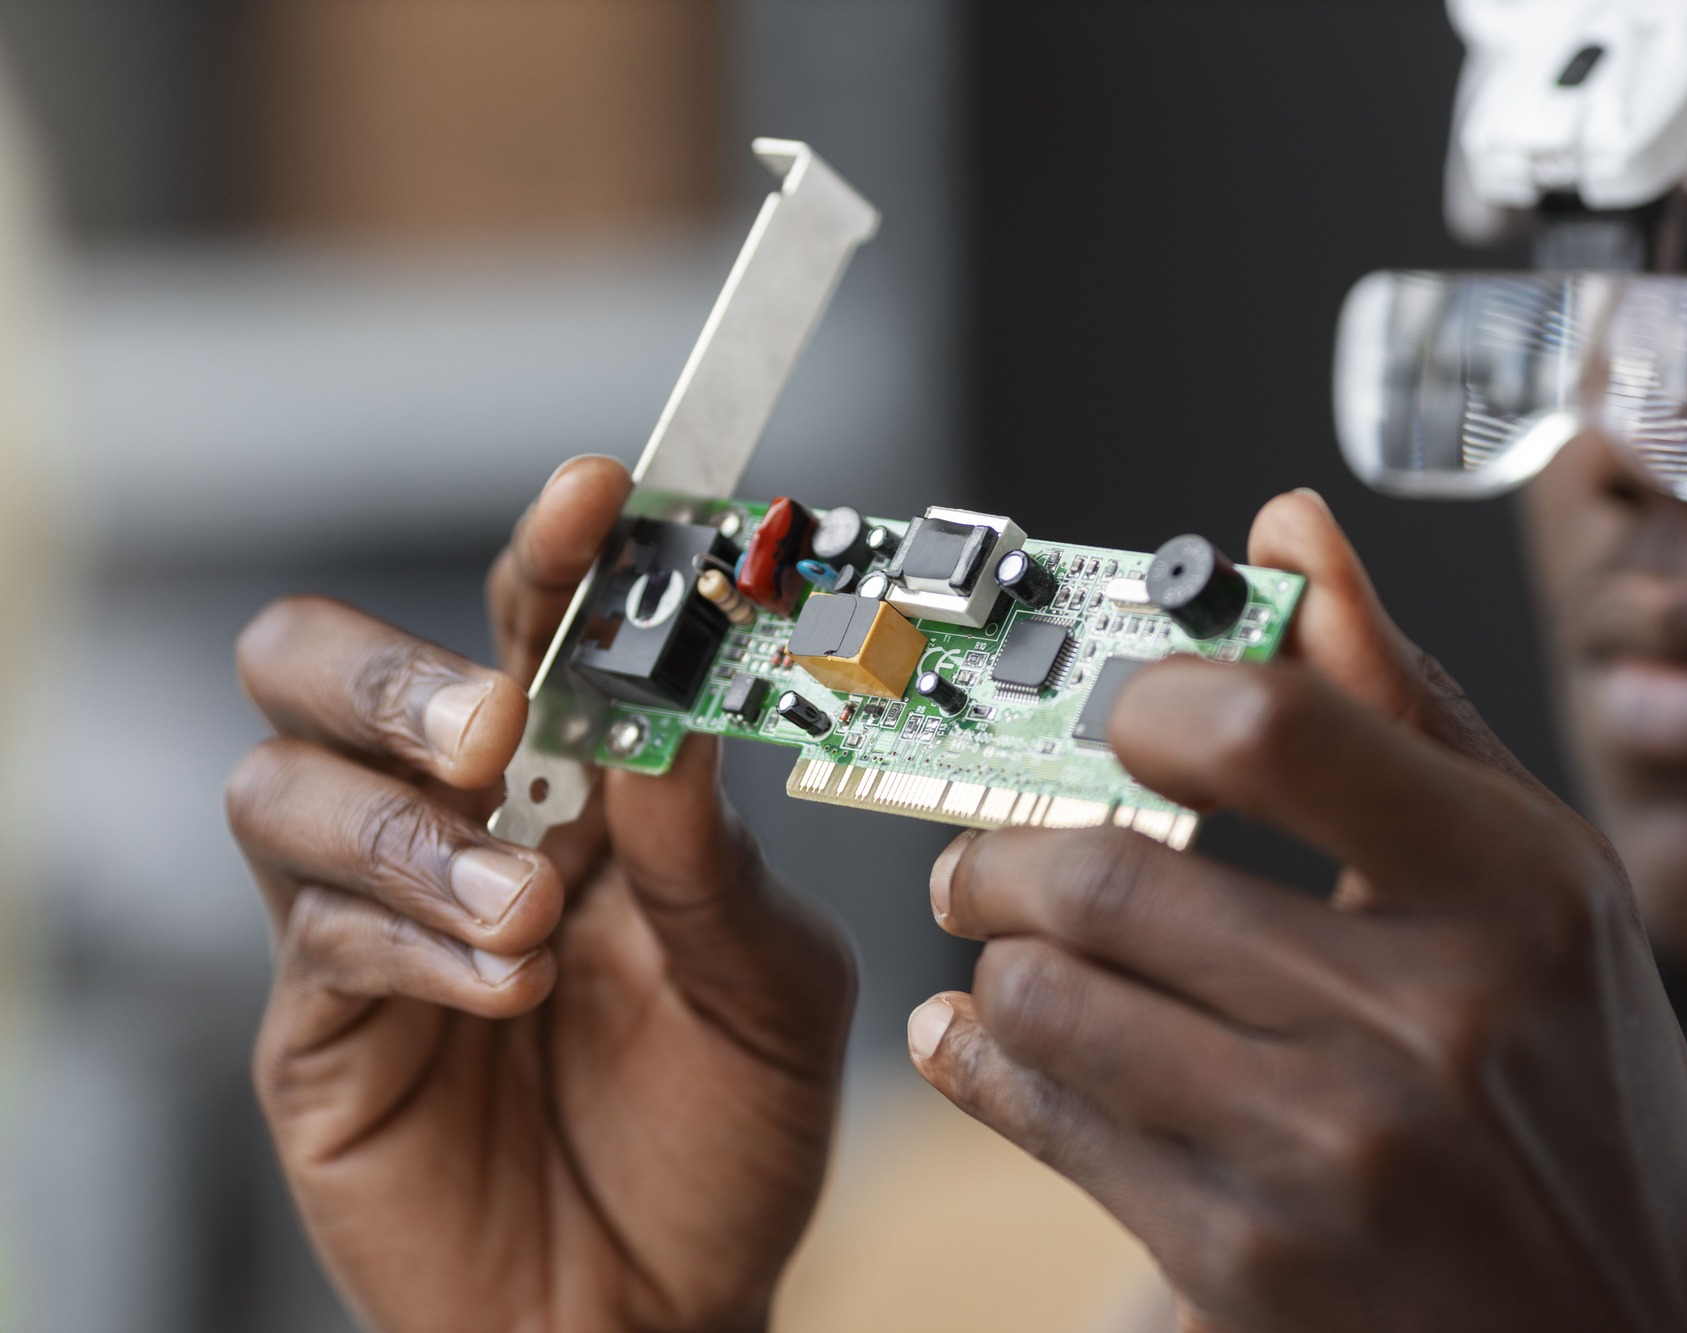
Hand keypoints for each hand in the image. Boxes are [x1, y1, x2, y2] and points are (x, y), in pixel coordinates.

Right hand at [227, 457, 855, 1332]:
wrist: (662, 1308)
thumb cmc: (720, 1137)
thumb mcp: (768, 985)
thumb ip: (711, 856)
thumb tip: (666, 720)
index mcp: (573, 789)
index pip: (526, 631)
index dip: (548, 556)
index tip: (598, 494)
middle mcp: (457, 828)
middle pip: (318, 668)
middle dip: (396, 668)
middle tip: (495, 719)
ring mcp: (374, 924)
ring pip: (284, 789)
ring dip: (414, 831)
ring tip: (533, 907)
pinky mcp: (321, 1030)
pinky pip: (319, 940)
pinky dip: (418, 945)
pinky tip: (512, 989)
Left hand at [910, 491, 1686, 1332]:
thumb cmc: (1580, 1092)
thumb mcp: (1539, 884)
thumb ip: (1400, 702)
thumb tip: (1287, 531)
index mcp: (1513, 890)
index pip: (1266, 725)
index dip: (1144, 699)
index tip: (1112, 719)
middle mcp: (1430, 1021)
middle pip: (1115, 871)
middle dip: (1006, 849)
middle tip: (984, 850)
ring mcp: (1333, 1157)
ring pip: (1052, 998)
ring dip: (1000, 957)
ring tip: (1011, 946)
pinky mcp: (1249, 1268)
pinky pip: (1049, 1125)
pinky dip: (986, 1064)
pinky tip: (987, 1042)